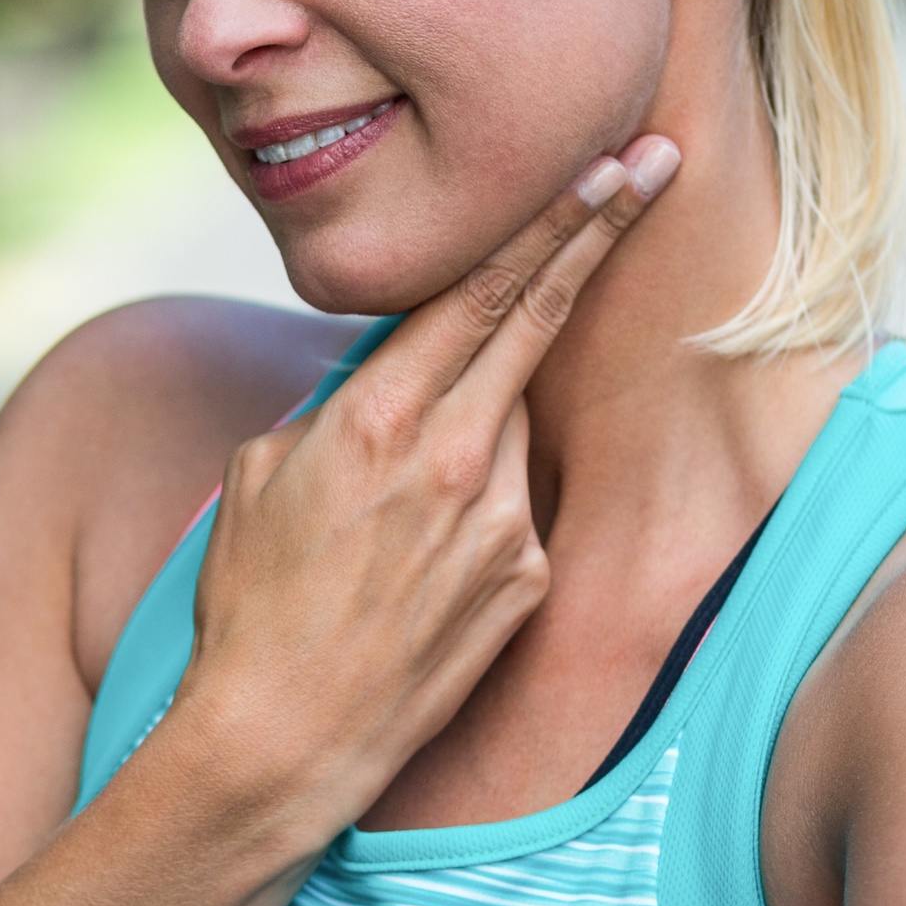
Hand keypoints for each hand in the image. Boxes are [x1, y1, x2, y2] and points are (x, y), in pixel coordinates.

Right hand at [170, 135, 678, 838]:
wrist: (282, 742)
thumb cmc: (250, 605)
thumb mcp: (260, 476)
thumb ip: (337, 407)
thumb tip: (383, 379)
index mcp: (378, 417)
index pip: (481, 291)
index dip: (550, 221)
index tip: (605, 166)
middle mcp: (456, 457)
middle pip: (539, 321)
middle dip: (598, 236)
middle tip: (655, 163)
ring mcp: (504, 522)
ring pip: (514, 426)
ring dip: (482, 427)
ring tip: (395, 515)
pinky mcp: (527, 582)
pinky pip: (514, 512)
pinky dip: (479, 511)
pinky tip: (414, 573)